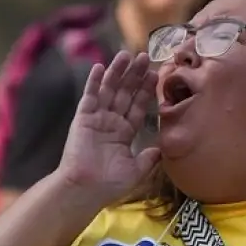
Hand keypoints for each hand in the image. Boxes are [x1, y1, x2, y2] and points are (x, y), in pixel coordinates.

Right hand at [56, 50, 161, 203]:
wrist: (85, 190)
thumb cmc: (109, 185)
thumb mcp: (136, 171)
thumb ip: (149, 158)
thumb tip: (162, 149)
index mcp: (124, 133)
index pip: (138, 107)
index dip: (146, 90)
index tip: (156, 74)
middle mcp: (111, 122)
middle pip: (125, 93)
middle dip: (135, 76)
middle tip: (145, 56)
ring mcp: (97, 119)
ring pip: (109, 90)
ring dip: (117, 72)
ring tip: (126, 55)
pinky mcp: (83, 119)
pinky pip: (89, 97)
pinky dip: (94, 82)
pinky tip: (101, 67)